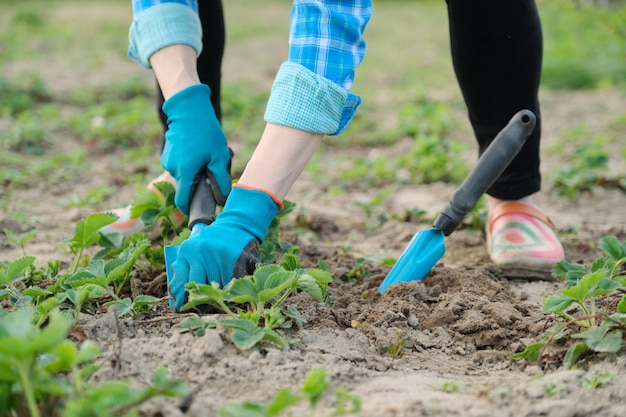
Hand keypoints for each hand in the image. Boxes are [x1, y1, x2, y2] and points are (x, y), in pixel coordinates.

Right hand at [161, 84, 231, 213]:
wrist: (189, 108)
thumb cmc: (206, 132)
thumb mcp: (219, 156)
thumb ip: (220, 180)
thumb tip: (222, 199)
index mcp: (184, 173)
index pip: (182, 201)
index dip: (190, 209)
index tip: (201, 209)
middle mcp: (172, 168)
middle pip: (186, 186)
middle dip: (199, 182)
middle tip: (214, 168)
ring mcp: (168, 160)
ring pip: (184, 174)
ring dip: (196, 170)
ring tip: (208, 155)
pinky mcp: (168, 152)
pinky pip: (181, 164)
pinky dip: (190, 162)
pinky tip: (199, 148)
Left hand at [167, 186, 280, 310]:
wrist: (236, 225)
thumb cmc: (211, 244)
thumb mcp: (192, 251)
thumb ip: (182, 270)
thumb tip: (175, 299)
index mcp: (187, 250)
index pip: (182, 282)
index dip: (183, 299)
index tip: (183, 308)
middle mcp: (200, 251)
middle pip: (198, 286)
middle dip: (200, 299)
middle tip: (203, 306)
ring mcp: (217, 253)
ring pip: (215, 286)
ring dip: (217, 294)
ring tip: (218, 296)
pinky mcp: (233, 257)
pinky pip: (230, 281)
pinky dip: (230, 288)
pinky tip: (230, 287)